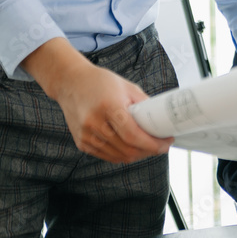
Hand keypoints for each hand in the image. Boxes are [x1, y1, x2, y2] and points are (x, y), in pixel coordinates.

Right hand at [22, 37, 172, 162]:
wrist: (70, 82)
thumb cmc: (101, 82)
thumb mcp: (127, 87)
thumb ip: (144, 105)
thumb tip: (161, 121)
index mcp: (109, 107)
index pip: (133, 135)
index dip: (152, 144)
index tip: (166, 142)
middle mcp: (94, 123)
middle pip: (127, 149)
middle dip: (149, 151)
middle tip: (161, 145)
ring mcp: (86, 135)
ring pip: (119, 156)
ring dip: (137, 155)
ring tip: (148, 147)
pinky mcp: (81, 143)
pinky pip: (107, 156)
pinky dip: (123, 155)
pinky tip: (132, 148)